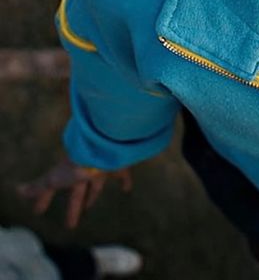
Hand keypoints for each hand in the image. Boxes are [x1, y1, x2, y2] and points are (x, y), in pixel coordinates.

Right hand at [17, 156, 132, 227]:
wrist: (103, 148)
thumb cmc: (77, 165)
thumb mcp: (55, 178)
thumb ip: (38, 187)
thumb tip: (18, 190)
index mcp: (68, 172)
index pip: (54, 187)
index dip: (46, 199)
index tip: (39, 211)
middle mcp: (84, 168)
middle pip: (78, 191)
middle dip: (73, 205)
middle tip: (71, 224)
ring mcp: (102, 166)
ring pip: (96, 182)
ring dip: (93, 194)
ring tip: (89, 206)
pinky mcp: (118, 165)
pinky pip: (122, 174)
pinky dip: (124, 181)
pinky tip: (126, 189)